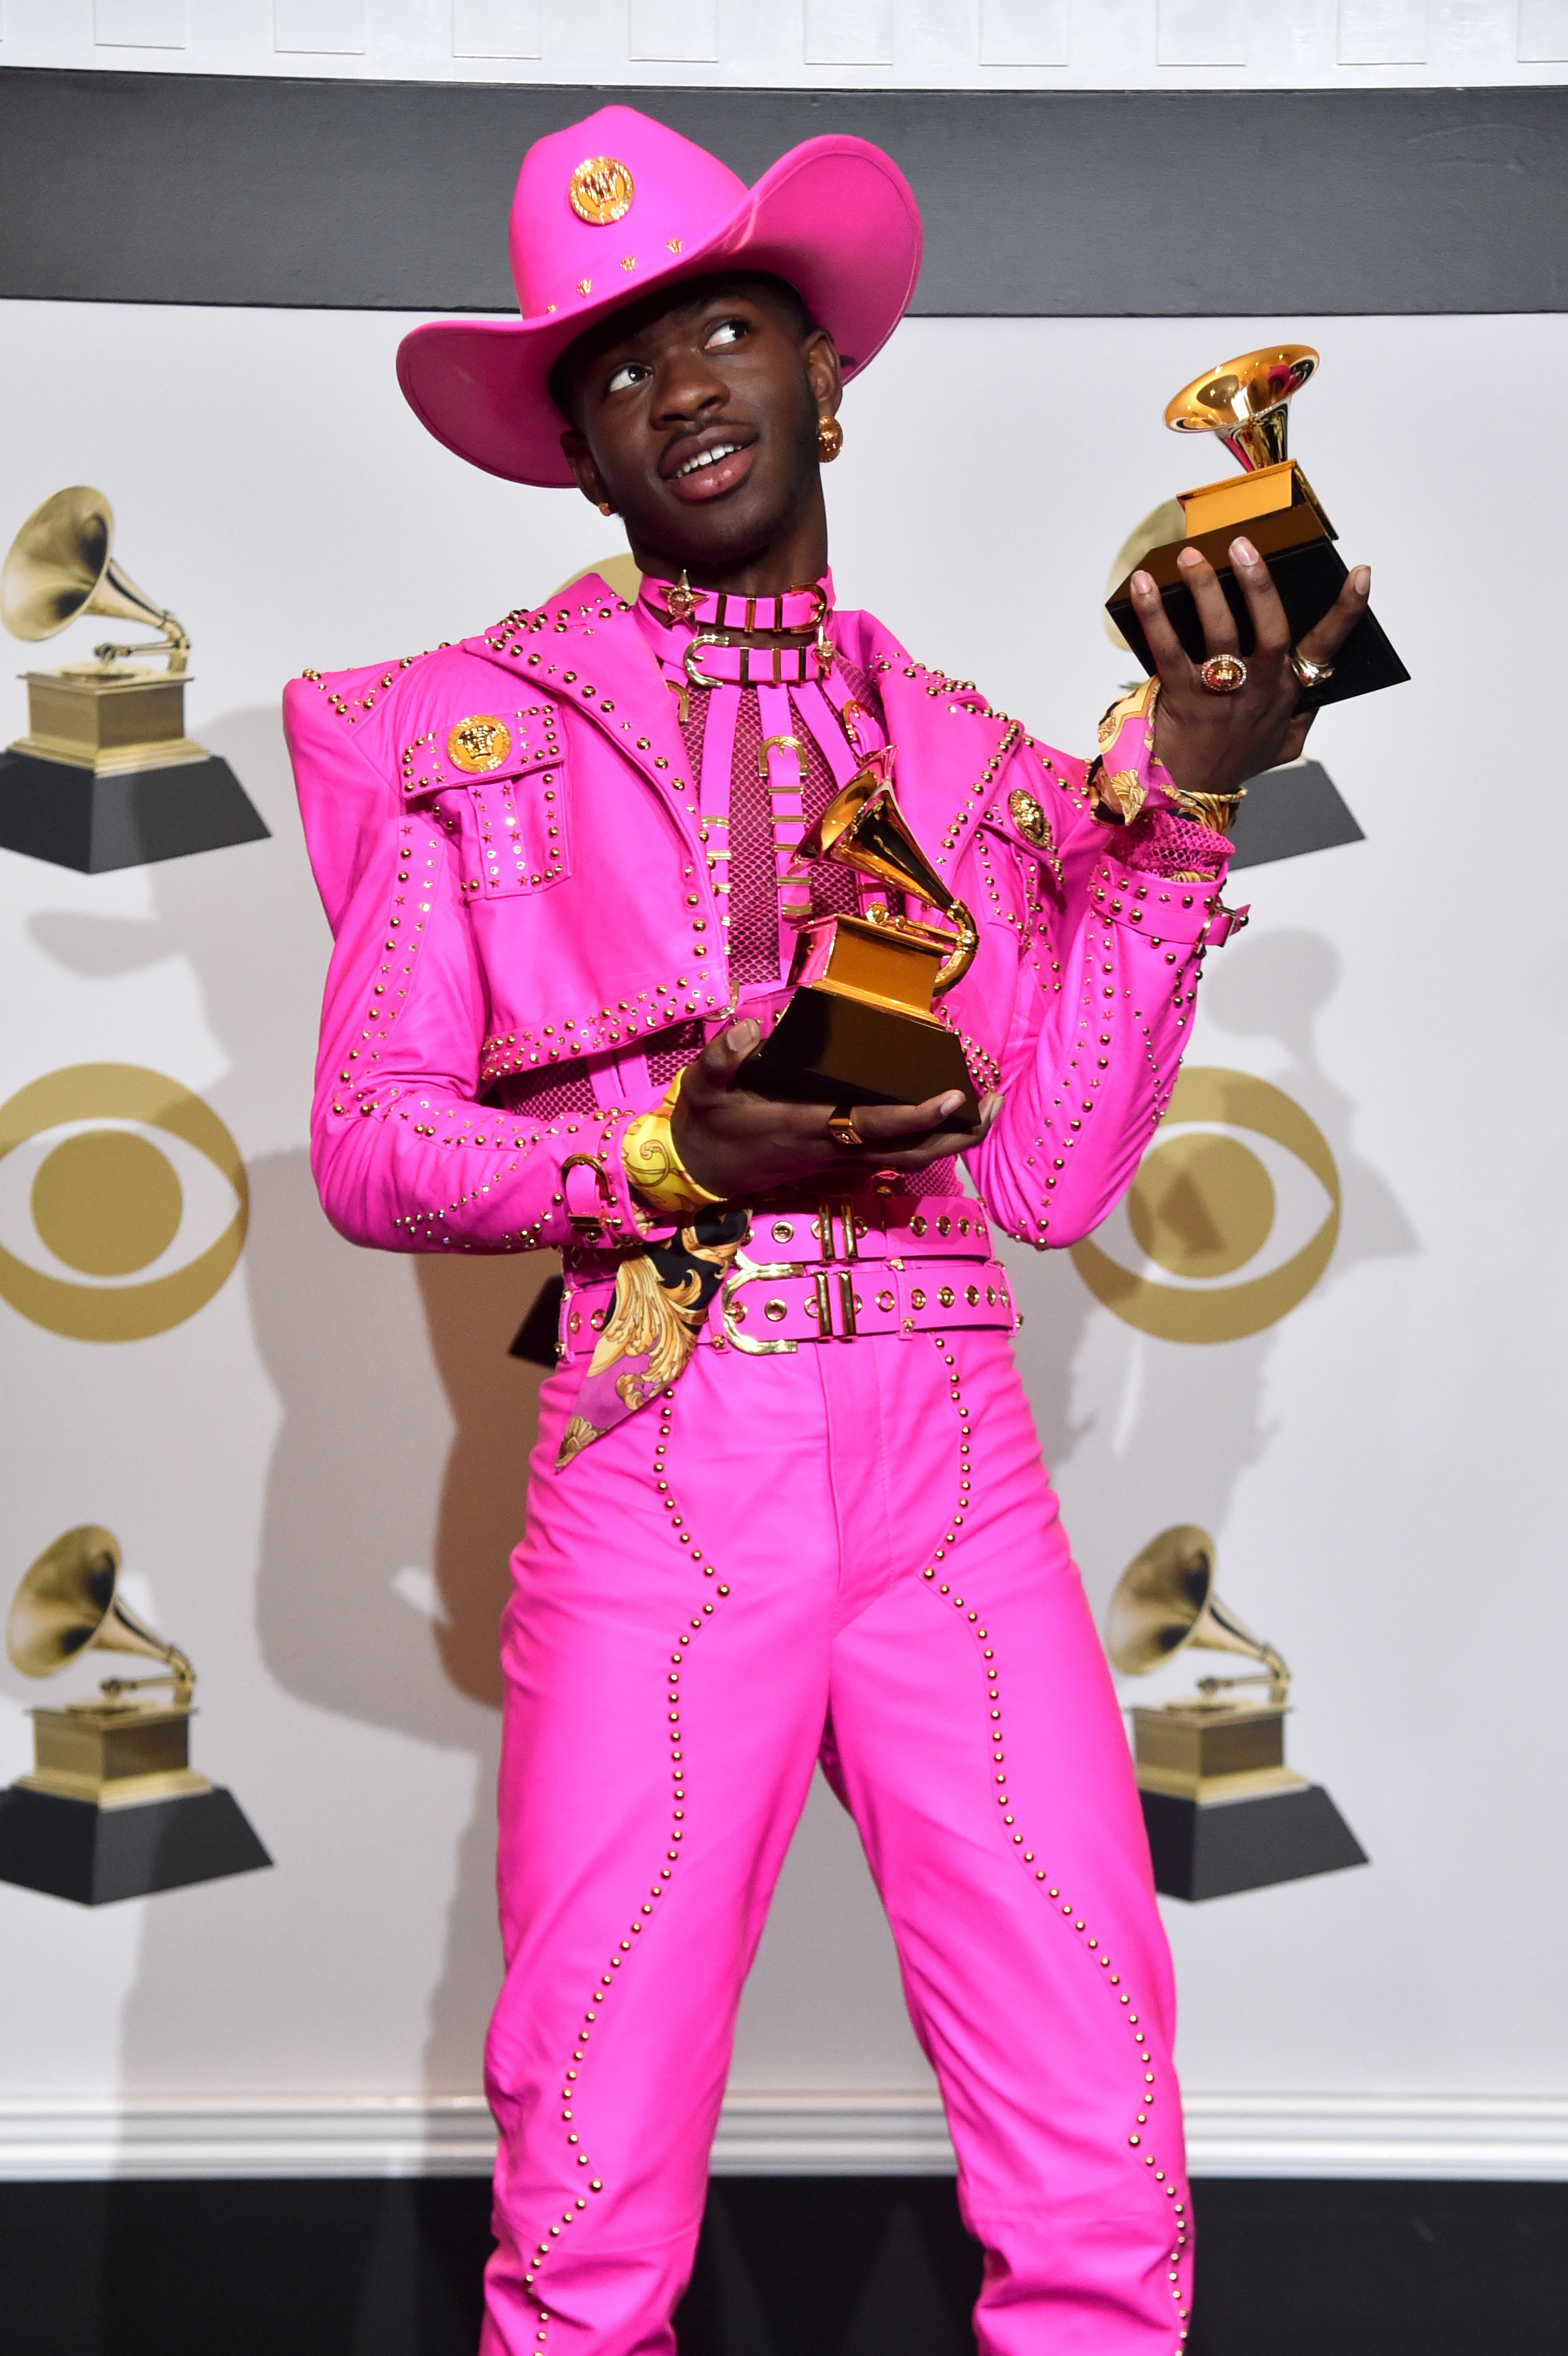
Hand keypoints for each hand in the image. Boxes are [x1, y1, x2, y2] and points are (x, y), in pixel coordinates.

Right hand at [670, 1019, 1001, 1199]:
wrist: (696, 1173)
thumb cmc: (705, 1125)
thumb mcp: (703, 1087)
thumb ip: (723, 1057)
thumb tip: (750, 1028)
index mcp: (807, 1126)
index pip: (873, 1125)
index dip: (916, 1115)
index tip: (954, 1097)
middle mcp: (831, 1149)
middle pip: (910, 1153)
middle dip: (957, 1133)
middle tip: (994, 1102)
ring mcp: (837, 1161)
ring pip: (908, 1159)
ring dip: (950, 1140)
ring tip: (985, 1109)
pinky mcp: (836, 1163)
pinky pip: (893, 1157)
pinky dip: (926, 1141)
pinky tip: (944, 1121)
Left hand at [1129, 537, 1370, 798]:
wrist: (1192, 795)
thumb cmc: (1237, 761)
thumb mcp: (1284, 744)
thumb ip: (1303, 712)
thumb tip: (1321, 683)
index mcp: (1287, 692)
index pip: (1326, 648)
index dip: (1347, 611)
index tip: (1360, 573)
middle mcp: (1260, 688)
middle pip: (1270, 629)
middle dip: (1259, 584)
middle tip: (1243, 545)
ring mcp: (1221, 694)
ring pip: (1220, 633)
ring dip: (1205, 589)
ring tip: (1192, 556)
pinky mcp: (1182, 697)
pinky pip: (1169, 649)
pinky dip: (1154, 615)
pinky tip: (1144, 586)